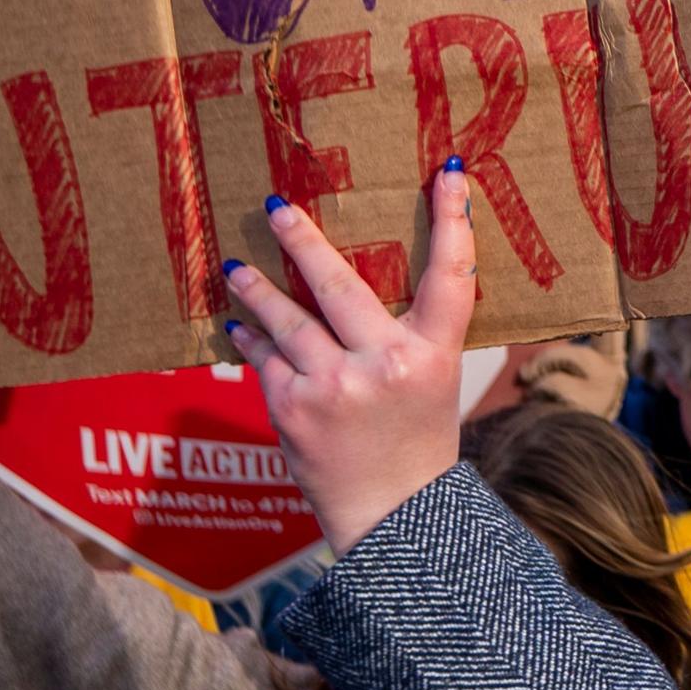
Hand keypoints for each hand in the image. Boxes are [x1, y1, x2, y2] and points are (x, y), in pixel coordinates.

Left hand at [224, 167, 477, 552]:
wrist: (393, 516)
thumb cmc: (415, 445)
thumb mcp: (434, 385)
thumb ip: (408, 339)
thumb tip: (364, 290)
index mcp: (433, 354)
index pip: (453, 274)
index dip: (454, 220)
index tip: (451, 173)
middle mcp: (384, 363)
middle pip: (339, 284)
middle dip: (305, 240)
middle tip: (277, 206)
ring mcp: (334, 385)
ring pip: (287, 320)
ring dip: (258, 289)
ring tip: (237, 266)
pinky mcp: (293, 407)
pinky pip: (266, 360)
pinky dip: (252, 340)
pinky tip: (241, 326)